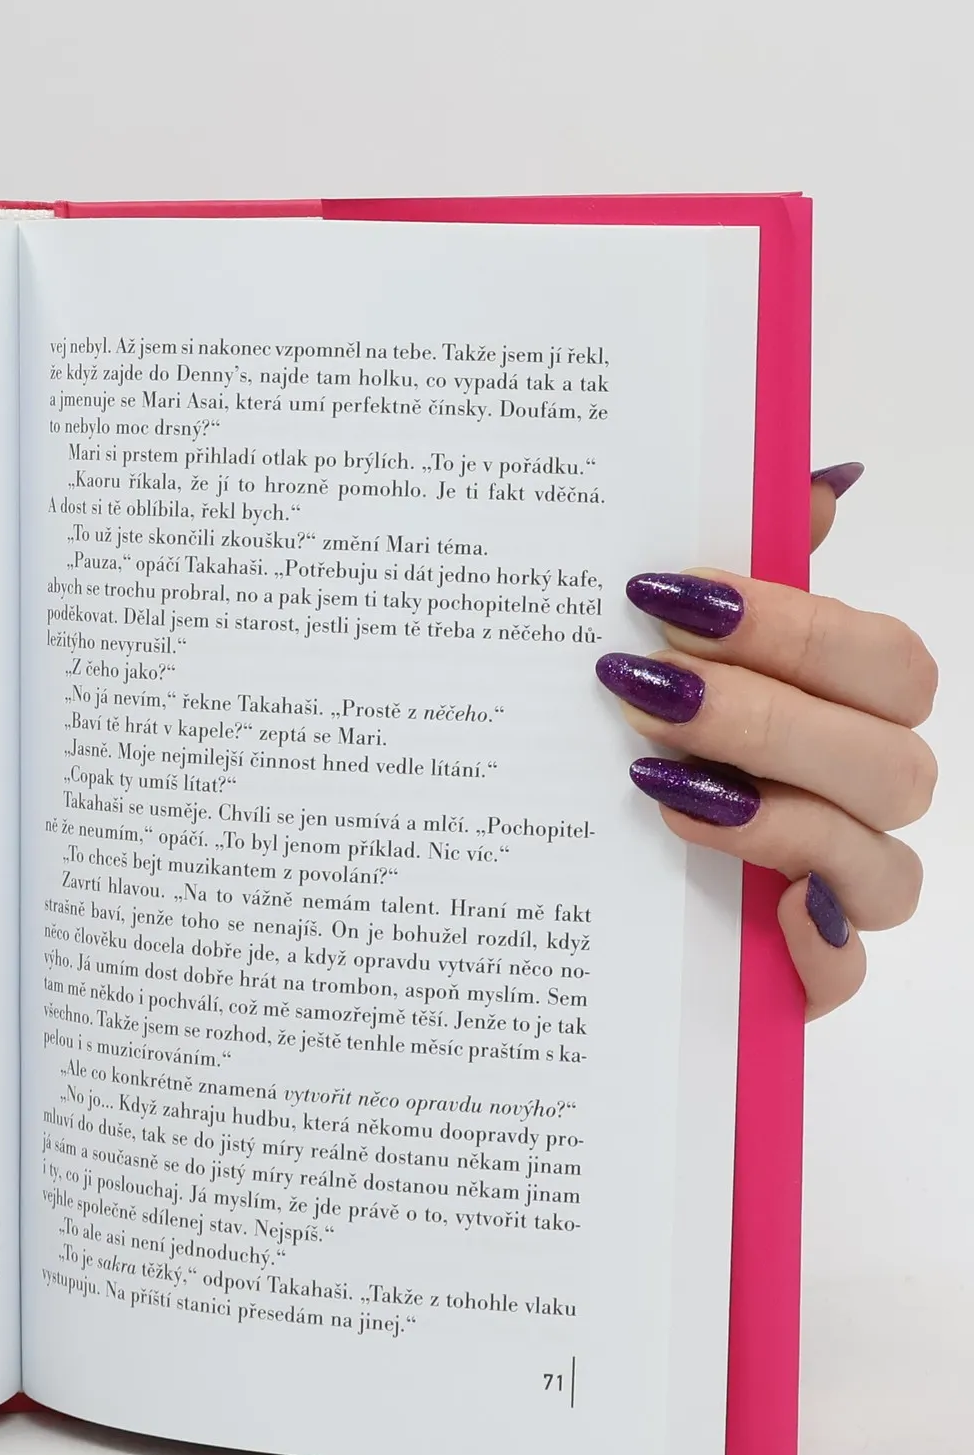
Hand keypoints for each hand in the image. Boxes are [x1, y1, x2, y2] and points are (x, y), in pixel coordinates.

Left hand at [598, 464, 935, 1018]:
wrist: (562, 887)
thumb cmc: (645, 745)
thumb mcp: (676, 656)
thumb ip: (754, 576)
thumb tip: (817, 479)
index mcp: (850, 712)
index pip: (876, 661)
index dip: (786, 626)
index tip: (666, 597)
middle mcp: (864, 800)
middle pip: (891, 759)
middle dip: (765, 716)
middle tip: (644, 689)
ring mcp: (843, 892)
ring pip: (886, 867)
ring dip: (779, 820)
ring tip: (658, 785)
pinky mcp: (807, 975)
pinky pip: (849, 975)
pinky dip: (821, 949)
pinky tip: (769, 910)